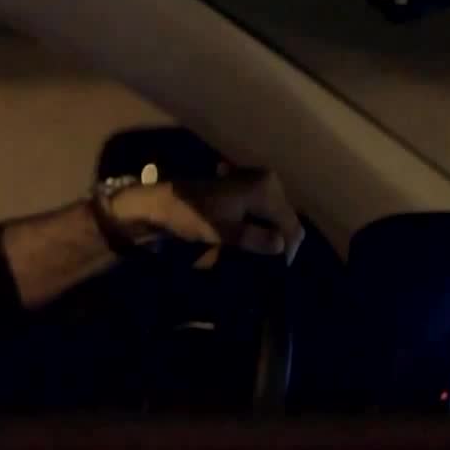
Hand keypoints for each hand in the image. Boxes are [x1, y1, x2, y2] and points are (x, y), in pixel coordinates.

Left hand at [104, 167, 305, 266]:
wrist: (158, 204)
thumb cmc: (190, 216)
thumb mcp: (223, 232)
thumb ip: (254, 239)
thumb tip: (282, 247)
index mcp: (265, 188)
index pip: (291, 224)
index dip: (288, 248)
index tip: (278, 270)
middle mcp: (264, 180)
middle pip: (284, 217)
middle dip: (278, 240)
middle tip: (266, 263)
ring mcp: (252, 182)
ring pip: (272, 215)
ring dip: (266, 234)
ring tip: (256, 254)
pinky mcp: (240, 188)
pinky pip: (259, 210)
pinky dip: (255, 225)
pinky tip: (245, 238)